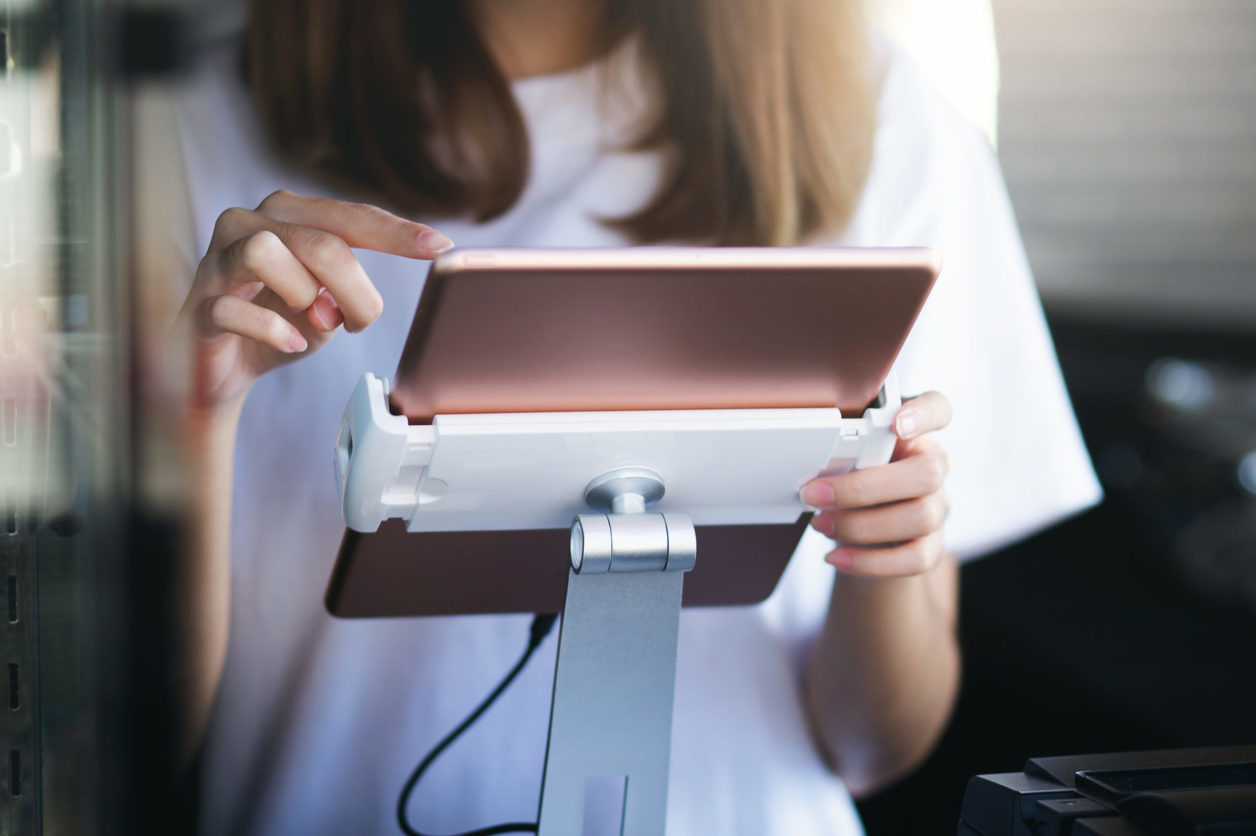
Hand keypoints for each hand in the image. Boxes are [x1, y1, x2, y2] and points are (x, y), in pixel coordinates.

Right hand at [176, 190, 452, 411]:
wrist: (218, 369)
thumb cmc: (276, 325)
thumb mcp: (324, 310)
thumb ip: (341, 297)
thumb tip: (339, 304)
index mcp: (287, 215)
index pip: (348, 216)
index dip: (395, 232)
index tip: (439, 246)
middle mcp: (248, 223)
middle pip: (318, 240)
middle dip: (353, 289)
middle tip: (358, 322)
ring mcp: (216, 259)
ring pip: (266, 252)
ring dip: (301, 296)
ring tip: (306, 322)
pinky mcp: (197, 302)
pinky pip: (233, 308)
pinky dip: (270, 330)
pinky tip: (287, 343)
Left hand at [801, 392, 951, 576]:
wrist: (866, 530)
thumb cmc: (853, 479)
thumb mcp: (847, 458)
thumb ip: (842, 454)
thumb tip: (811, 472)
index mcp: (914, 434)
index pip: (937, 409)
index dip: (924, 414)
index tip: (896, 423)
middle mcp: (934, 467)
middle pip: (927, 473)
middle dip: (864, 487)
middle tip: (814, 494)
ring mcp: (938, 507)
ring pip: (920, 517)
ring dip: (860, 525)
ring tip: (821, 524)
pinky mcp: (932, 545)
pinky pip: (914, 559)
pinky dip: (869, 561)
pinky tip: (836, 556)